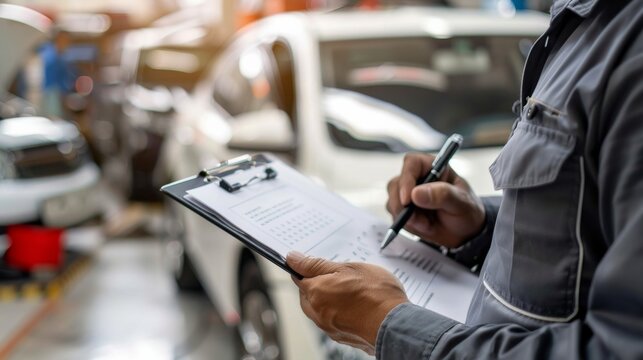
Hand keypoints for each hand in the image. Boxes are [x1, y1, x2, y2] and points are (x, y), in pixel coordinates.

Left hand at [287, 252, 407, 354]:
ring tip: (350, 291)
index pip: (299, 277)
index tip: (311, 264)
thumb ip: (317, 264)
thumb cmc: (376, 295)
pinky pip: (333, 321)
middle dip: (318, 284)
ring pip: (319, 309)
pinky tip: (355, 306)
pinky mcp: (341, 337)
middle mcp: (318, 312)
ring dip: (328, 299)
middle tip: (338, 276)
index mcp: (315, 292)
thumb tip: (293, 258)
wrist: (395, 324)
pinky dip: (339, 313)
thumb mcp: (347, 268)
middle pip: (308, 295)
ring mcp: (329, 327)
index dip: (305, 268)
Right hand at [387, 153, 484, 247]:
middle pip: (396, 184)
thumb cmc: (467, 210)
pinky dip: (408, 225)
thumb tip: (416, 193)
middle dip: (402, 205)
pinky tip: (425, 226)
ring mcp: (408, 194)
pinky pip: (395, 216)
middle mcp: (417, 178)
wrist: (465, 232)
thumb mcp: (461, 202)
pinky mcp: (403, 210)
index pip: (412, 163)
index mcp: (433, 167)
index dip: (407, 179)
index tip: (408, 199)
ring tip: (428, 224)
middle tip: (416, 219)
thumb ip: (442, 195)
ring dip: (407, 217)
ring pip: (393, 201)